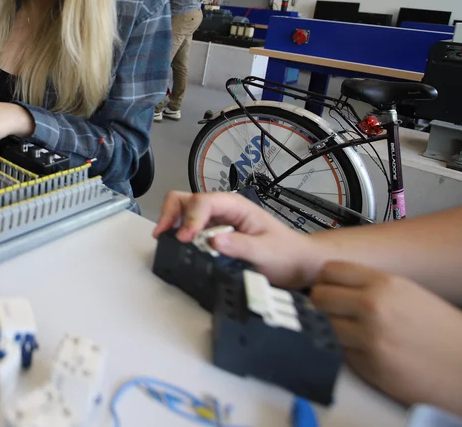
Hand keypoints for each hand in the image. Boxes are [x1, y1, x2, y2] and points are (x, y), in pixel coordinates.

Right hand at [152, 191, 322, 288]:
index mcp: (235, 206)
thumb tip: (212, 241)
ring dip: (172, 222)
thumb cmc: (286, 254)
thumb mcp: (266, 252)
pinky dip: (178, 233)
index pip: (203, 202)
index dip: (190, 218)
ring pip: (183, 210)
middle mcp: (222, 208)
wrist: (297, 263)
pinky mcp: (213, 233)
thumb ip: (241, 246)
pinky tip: (178, 246)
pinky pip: (189, 227)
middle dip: (171, 214)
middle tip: (164, 236)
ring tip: (167, 241)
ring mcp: (216, 220)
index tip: (185, 239)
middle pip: (186, 199)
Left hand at [311, 262, 461, 426]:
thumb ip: (374, 287)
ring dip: (336, 332)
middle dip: (324, 306)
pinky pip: (342, 355)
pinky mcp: (368, 367)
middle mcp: (372, 307)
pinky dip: (351, 355)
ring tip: (361, 337)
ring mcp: (368, 338)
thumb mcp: (412, 294)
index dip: (327, 281)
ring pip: (326, 327)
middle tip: (338, 313)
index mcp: (384, 284)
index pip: (330, 271)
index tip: (330, 287)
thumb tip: (339, 286)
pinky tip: (374, 355)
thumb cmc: (451, 335)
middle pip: (319, 298)